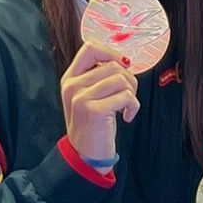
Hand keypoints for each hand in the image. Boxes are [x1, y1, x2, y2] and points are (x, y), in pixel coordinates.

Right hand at [61, 42, 139, 163]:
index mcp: (70, 78)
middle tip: (126, 97)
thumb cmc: (92, 125)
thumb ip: (98, 77)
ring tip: (125, 107)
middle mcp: (72, 86)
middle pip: (113, 65)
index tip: (121, 67)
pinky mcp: (94, 110)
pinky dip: (133, 106)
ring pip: (121, 79)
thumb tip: (123, 61)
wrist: (84, 155)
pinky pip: (126, 96)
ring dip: (131, 94)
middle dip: (128, 79)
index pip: (90, 48)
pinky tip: (126, 117)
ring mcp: (81, 98)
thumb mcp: (88, 96)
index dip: (111, 53)